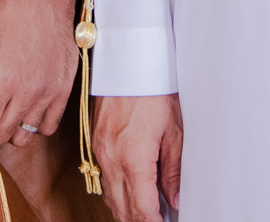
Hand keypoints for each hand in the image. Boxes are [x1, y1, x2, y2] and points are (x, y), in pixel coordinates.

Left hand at [0, 0, 78, 148]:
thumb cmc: (6, 12)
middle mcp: (27, 92)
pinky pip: (47, 126)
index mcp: (2, 79)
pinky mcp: (64, 89)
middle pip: (1, 137)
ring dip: (6, 133)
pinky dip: (32, 127)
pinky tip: (22, 112)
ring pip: (24, 136)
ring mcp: (49, 92)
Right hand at [95, 93, 181, 221]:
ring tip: (149, 212)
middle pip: (123, 211)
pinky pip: (103, 181)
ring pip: (110, 199)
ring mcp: (99, 154)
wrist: (128, 64)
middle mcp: (111, 161)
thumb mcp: (174, 132)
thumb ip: (173, 171)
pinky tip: (131, 193)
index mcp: (133, 159)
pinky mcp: (95, 146)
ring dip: (128, 211)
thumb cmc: (152, 91)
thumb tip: (174, 199)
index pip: (142, 211)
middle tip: (160, 220)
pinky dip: (117, 195)